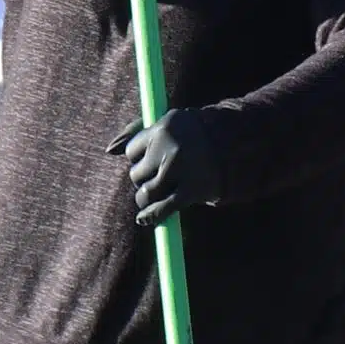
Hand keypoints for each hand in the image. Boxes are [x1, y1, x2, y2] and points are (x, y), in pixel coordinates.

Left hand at [103, 108, 231, 226]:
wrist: (235, 145)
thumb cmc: (193, 135)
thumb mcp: (167, 124)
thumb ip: (136, 132)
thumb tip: (108, 150)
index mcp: (162, 129)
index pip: (131, 151)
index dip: (139, 157)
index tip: (153, 158)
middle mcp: (169, 149)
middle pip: (136, 173)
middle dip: (144, 178)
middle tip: (162, 175)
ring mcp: (180, 171)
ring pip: (145, 193)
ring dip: (147, 198)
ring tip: (158, 193)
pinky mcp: (191, 191)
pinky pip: (163, 209)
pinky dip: (152, 216)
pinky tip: (145, 220)